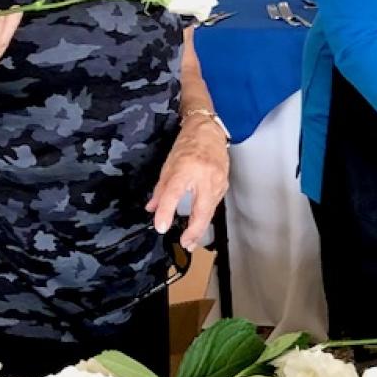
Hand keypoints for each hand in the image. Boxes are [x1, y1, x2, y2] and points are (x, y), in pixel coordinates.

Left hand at [147, 115, 229, 250]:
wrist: (209, 132)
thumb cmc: (187, 146)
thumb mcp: (168, 165)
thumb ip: (161, 189)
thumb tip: (152, 208)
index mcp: (186, 169)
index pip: (174, 194)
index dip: (167, 212)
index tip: (161, 227)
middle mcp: (204, 177)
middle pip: (201, 211)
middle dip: (193, 231)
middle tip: (185, 244)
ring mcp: (218, 182)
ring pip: (210, 211)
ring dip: (200, 227)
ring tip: (190, 240)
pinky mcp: (224, 186)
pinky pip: (214, 205)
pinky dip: (206, 216)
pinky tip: (200, 223)